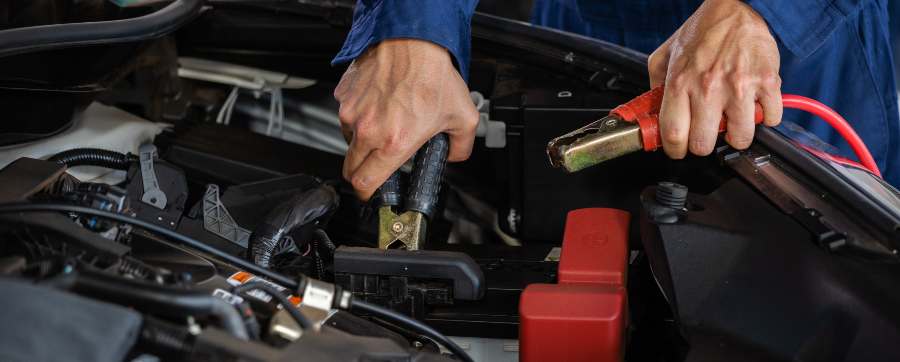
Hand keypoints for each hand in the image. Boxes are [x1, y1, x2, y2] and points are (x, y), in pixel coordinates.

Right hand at [334, 39, 478, 200]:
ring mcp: (352, 112)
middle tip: (375, 167)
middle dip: (360, 173)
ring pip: (348, 140)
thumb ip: (461, 146)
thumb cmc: (432, 74)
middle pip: (350, 168)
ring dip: (362, 141)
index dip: (366, 194)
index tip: (371, 193)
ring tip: (385, 123)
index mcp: (394, 143)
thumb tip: (455, 155)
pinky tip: (378, 104)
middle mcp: (368, 130)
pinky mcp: (344, 95)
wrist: (412, 40)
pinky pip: (346, 114)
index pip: (365, 183)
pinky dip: (359, 115)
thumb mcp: (463, 117)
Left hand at [647, 0, 781, 158]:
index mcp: (680, 83)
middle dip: (704, 145)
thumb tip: (651, 113)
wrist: (737, 7)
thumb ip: (655, 86)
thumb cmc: (702, 31)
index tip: (679, 150)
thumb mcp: (665, 55)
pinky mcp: (767, 83)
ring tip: (733, 121)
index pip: (673, 135)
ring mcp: (739, 87)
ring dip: (737, 135)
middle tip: (706, 135)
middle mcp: (708, 88)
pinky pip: (771, 119)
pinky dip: (765, 118)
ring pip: (740, 138)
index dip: (675, 150)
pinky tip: (755, 106)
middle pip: (703, 144)